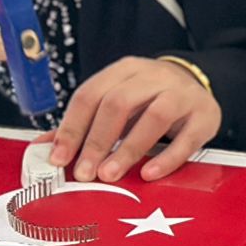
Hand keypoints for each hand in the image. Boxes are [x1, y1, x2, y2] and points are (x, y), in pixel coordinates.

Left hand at [48, 57, 221, 183]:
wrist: (198, 85)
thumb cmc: (148, 99)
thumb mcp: (116, 102)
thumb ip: (82, 124)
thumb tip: (41, 146)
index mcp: (125, 70)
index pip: (91, 94)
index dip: (72, 128)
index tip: (58, 158)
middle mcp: (154, 76)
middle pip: (120, 102)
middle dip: (98, 141)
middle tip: (84, 173)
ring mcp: (182, 94)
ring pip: (155, 116)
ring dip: (128, 149)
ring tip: (110, 175)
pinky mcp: (204, 115)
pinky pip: (187, 137)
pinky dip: (167, 158)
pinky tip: (149, 174)